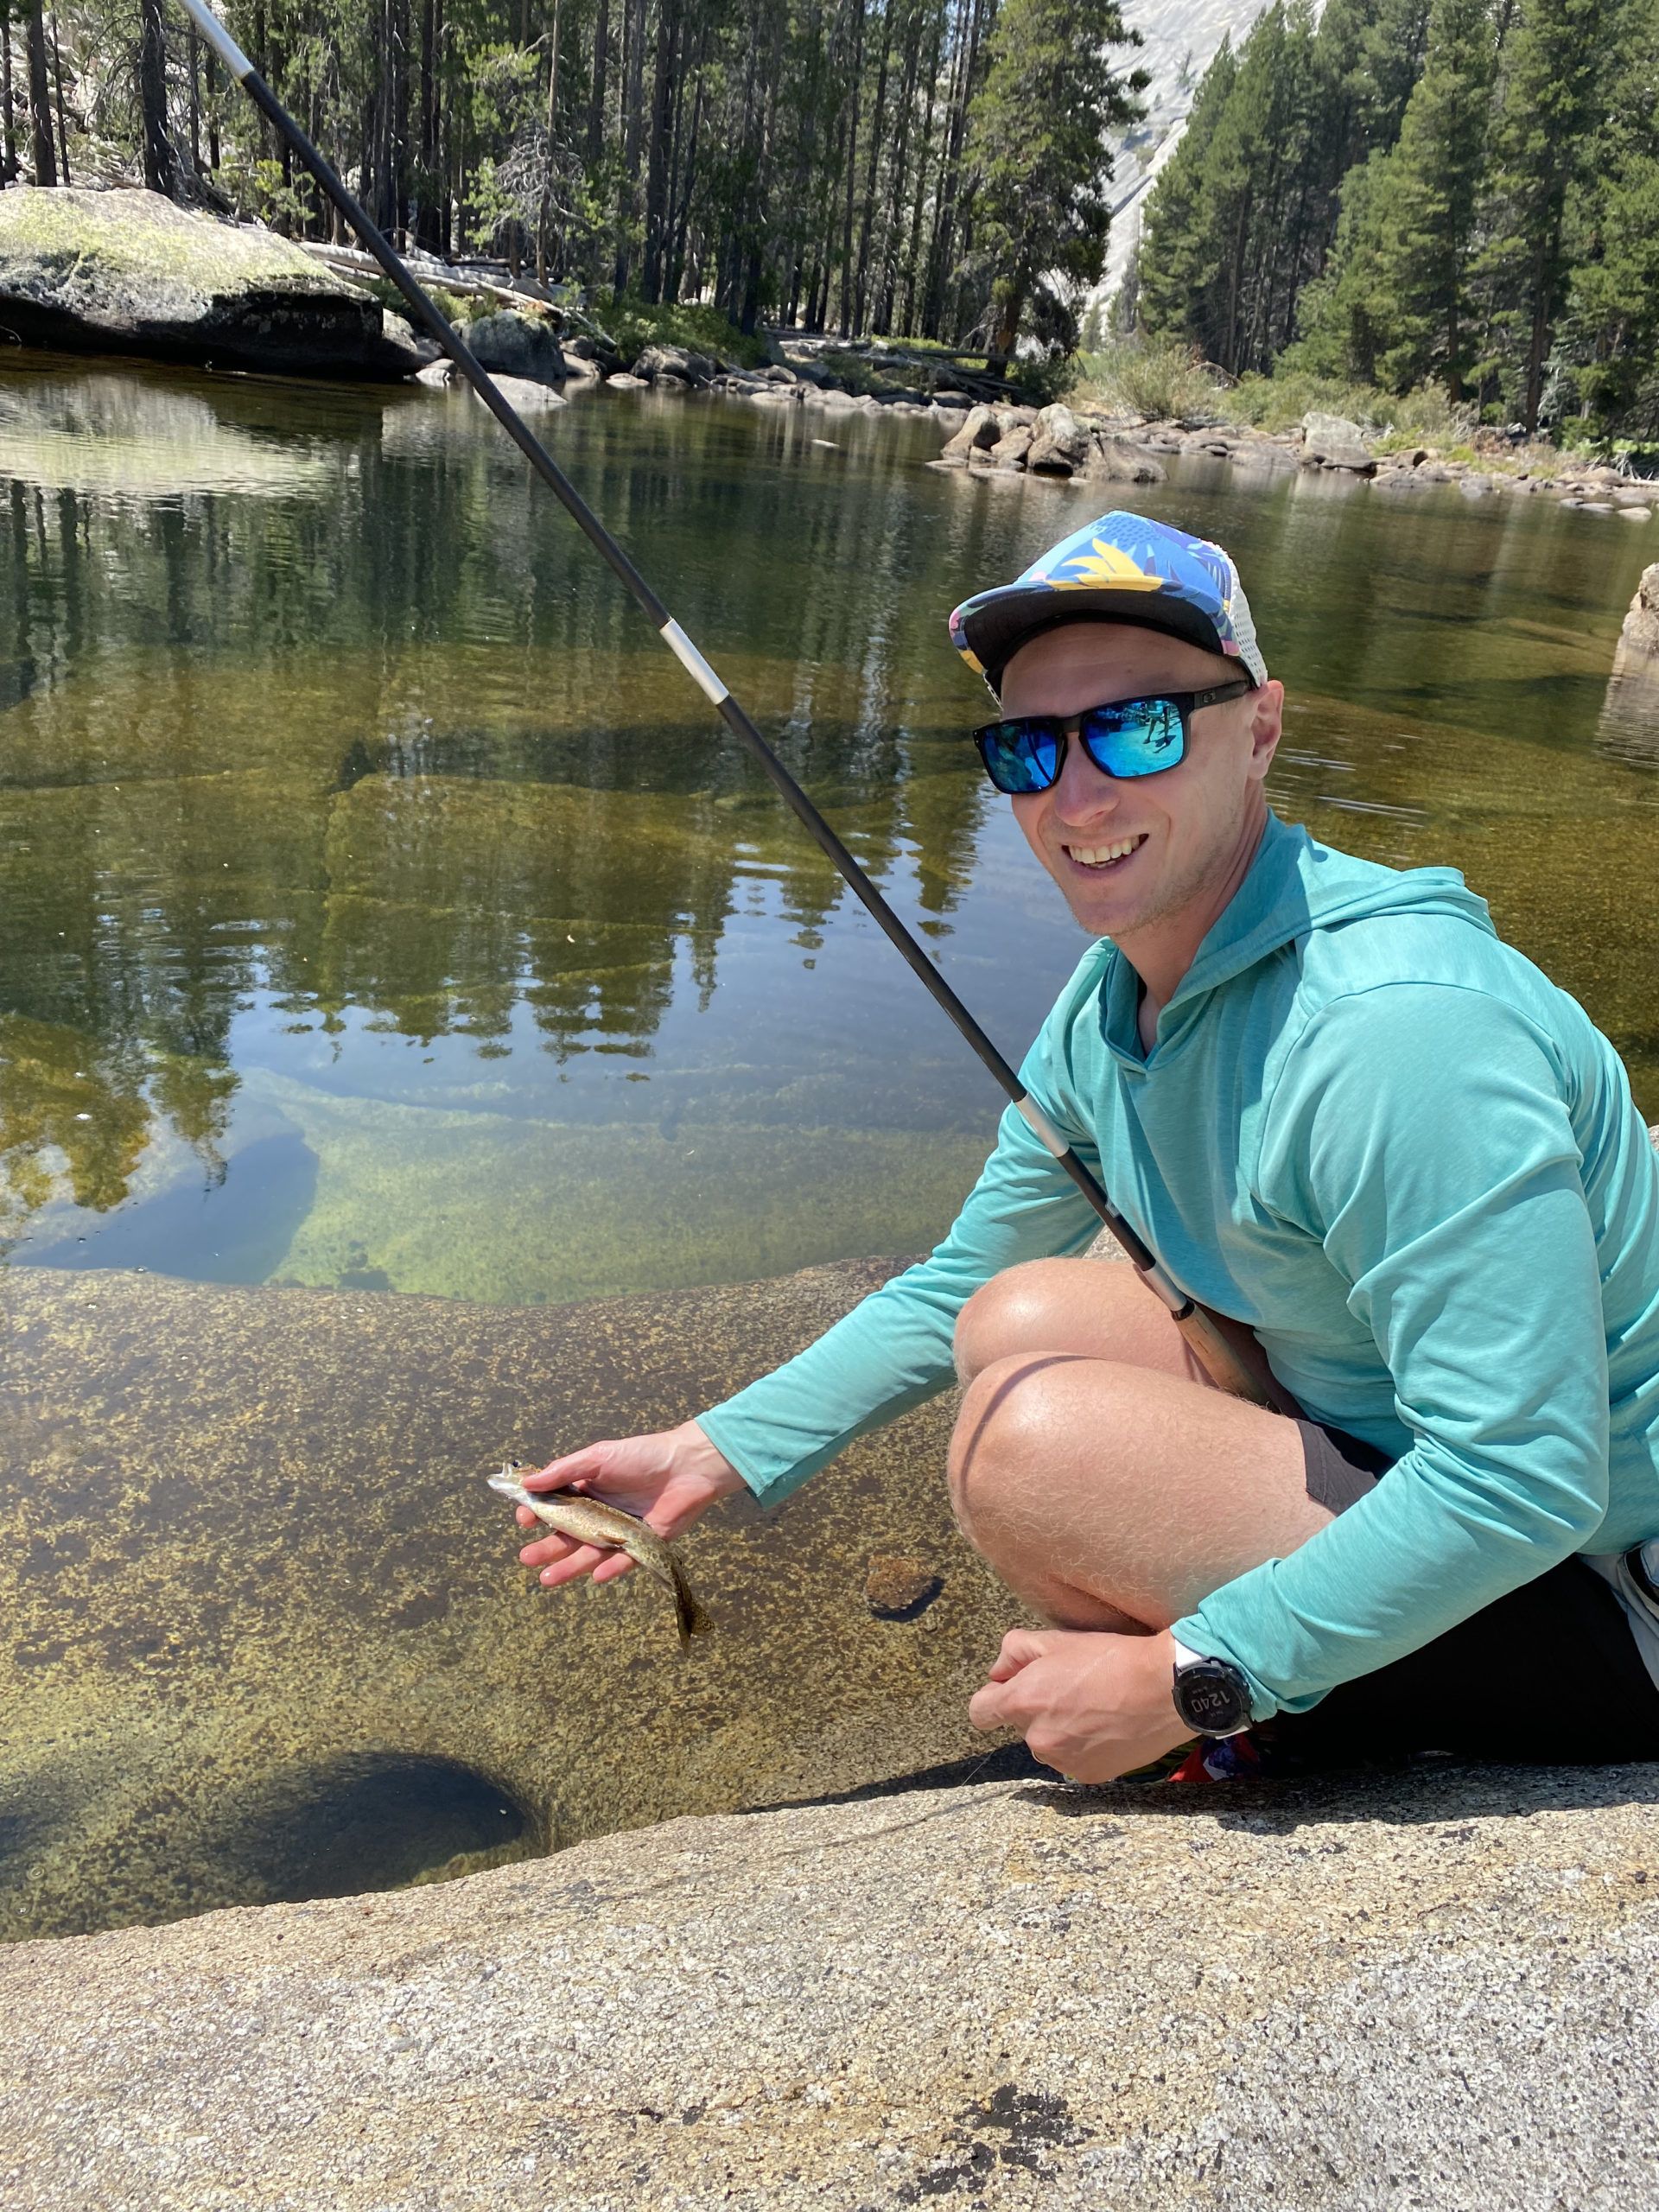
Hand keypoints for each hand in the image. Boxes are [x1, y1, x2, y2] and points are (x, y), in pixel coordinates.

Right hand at [513, 1420, 746, 1591]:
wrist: (687, 1465)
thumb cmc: (642, 1456)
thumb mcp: (598, 1457)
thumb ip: (564, 1470)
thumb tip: (527, 1483)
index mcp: (587, 1490)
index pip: (555, 1507)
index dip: (538, 1514)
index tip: (524, 1520)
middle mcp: (600, 1513)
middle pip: (568, 1535)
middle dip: (547, 1548)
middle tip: (526, 1559)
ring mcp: (619, 1531)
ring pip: (590, 1553)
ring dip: (569, 1567)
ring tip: (546, 1579)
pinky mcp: (642, 1544)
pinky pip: (623, 1560)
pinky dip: (610, 1568)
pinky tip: (595, 1575)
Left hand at [967, 1627, 1190, 1782]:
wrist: (1165, 1690)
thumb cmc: (1112, 1659)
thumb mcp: (1057, 1639)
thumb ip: (1014, 1652)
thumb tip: (998, 1672)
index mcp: (1023, 1702)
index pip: (979, 1713)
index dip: (993, 1698)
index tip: (1012, 1689)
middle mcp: (1037, 1739)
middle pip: (1019, 1726)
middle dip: (1036, 1708)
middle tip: (1070, 1687)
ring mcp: (1064, 1762)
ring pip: (1047, 1744)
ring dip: (1059, 1730)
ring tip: (1093, 1707)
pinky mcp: (1090, 1776)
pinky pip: (1072, 1760)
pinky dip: (1083, 1747)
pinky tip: (1106, 1727)